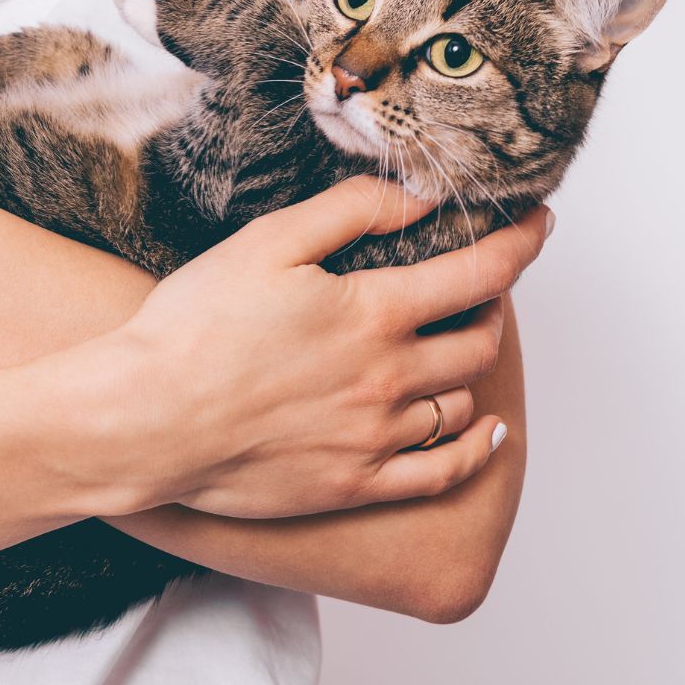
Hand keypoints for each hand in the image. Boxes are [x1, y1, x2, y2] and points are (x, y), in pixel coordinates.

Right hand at [42, 177, 551, 518]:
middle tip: (482, 288)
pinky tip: (486, 430)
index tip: (538, 225)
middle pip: (478, 340)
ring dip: (471, 367)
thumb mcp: (268, 242)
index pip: (480, 274)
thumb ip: (351, 212)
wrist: (146, 419)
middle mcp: (390, 379)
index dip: (520, 243)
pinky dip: (476, 448)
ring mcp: (375, 439)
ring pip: (460, 402)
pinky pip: (441, 472)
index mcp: (374, 314)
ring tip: (460, 346)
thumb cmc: (197, 326)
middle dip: (492, 306)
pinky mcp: (353, 484)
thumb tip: (415, 200)